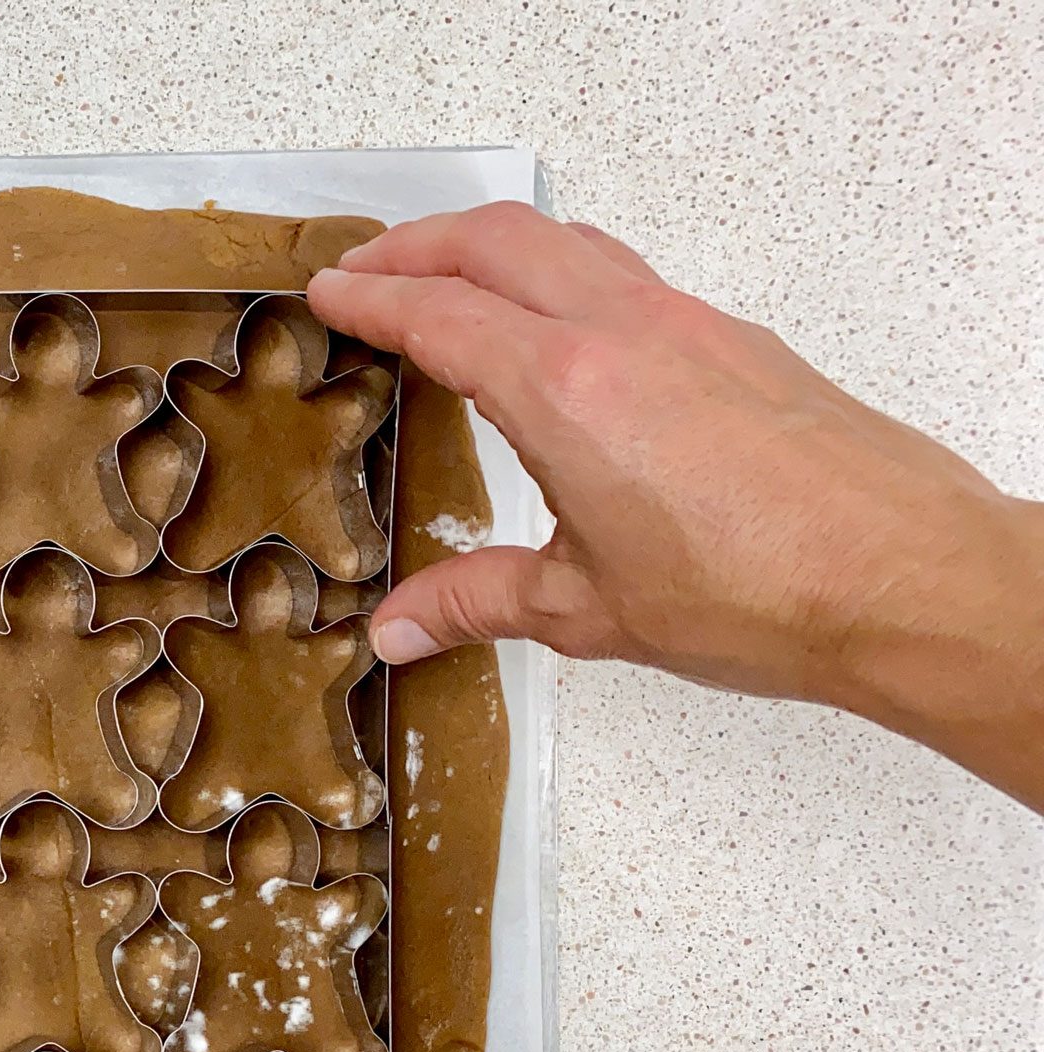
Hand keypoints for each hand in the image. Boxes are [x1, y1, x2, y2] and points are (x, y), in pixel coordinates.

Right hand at [307, 202, 1043, 807]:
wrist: (903, 577)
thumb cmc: (762, 591)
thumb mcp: (588, 607)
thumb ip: (479, 603)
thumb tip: (400, 627)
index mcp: (565, 390)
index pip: (439, 317)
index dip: (372, 301)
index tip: (329, 293)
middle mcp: (623, 334)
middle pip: (496, 242)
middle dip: (416, 246)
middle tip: (364, 267)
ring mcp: (687, 325)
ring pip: (567, 243)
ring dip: (492, 247)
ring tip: (448, 280)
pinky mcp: (735, 342)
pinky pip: (626, 276)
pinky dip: (563, 275)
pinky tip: (556, 331)